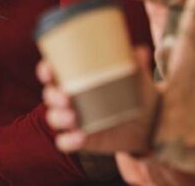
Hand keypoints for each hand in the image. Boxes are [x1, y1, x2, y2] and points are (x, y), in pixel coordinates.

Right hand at [39, 47, 158, 154]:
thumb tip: (140, 52)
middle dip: (52, 96)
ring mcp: (74, 120)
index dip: (45, 70)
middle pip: (49, 95)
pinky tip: (81, 136)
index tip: (49, 69)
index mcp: (76, 78)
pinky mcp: (81, 139)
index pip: (51, 72)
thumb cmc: (134, 91)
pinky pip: (65, 142)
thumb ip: (136, 63)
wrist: (149, 122)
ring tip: (73, 117)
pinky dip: (69, 141)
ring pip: (53, 118)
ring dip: (58, 117)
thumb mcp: (135, 76)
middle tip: (66, 97)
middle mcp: (70, 98)